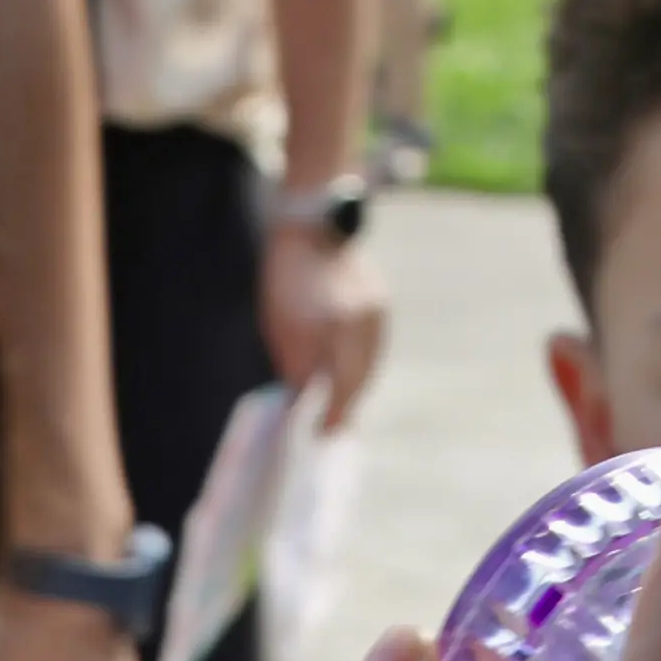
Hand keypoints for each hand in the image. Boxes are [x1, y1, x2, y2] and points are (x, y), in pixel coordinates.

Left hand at [260, 224, 388, 428]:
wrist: (313, 227)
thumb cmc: (287, 279)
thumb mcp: (279, 325)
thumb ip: (296, 363)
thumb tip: (304, 400)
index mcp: (333, 324)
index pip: (339, 383)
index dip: (332, 413)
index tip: (323, 433)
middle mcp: (361, 319)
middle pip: (358, 377)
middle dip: (346, 405)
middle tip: (333, 428)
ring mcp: (375, 311)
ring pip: (369, 364)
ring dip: (356, 387)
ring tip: (341, 408)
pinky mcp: (381, 304)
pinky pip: (374, 347)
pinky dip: (361, 364)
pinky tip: (349, 375)